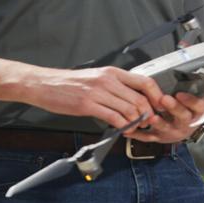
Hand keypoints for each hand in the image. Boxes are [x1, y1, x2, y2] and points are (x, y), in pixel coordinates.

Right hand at [31, 66, 173, 131]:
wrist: (44, 84)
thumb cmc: (69, 83)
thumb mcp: (95, 78)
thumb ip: (114, 85)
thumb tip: (133, 97)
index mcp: (111, 72)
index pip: (144, 81)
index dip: (156, 96)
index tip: (159, 106)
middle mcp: (107, 80)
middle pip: (140, 98)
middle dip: (148, 114)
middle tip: (149, 122)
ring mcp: (98, 92)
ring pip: (129, 109)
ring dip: (136, 122)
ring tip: (136, 127)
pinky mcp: (88, 105)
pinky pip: (114, 117)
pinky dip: (123, 126)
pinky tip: (123, 130)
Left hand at [125, 90, 203, 143]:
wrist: (184, 127)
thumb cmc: (187, 107)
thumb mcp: (197, 97)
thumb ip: (196, 85)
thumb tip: (202, 71)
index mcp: (197, 112)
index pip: (199, 106)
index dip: (191, 101)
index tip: (180, 94)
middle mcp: (186, 123)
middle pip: (183, 117)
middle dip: (174, 108)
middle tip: (164, 99)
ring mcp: (173, 131)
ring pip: (166, 128)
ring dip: (158, 123)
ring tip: (151, 117)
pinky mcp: (160, 137)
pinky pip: (148, 137)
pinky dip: (138, 133)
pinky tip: (129, 128)